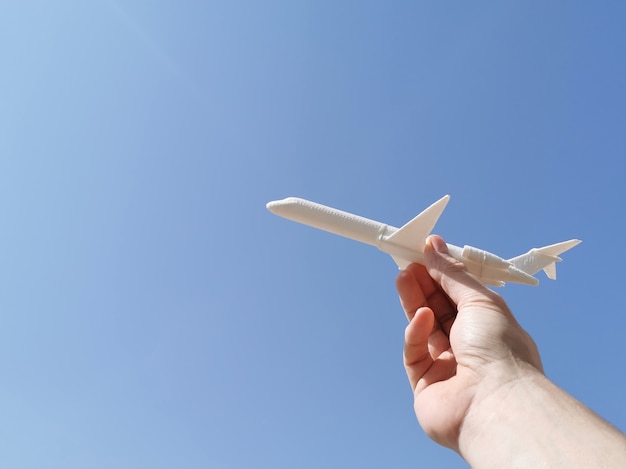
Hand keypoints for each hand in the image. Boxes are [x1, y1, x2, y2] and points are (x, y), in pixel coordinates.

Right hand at [396, 235, 542, 449]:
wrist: (494, 405)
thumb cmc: (499, 350)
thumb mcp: (479, 300)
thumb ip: (452, 274)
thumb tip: (434, 246)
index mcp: (489, 326)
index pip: (460, 295)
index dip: (442, 273)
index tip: (425, 253)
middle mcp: (469, 346)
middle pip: (439, 309)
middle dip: (423, 284)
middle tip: (406, 262)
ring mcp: (446, 366)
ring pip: (423, 328)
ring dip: (414, 302)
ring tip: (402, 277)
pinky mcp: (425, 383)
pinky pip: (415, 352)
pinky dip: (416, 332)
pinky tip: (421, 316)